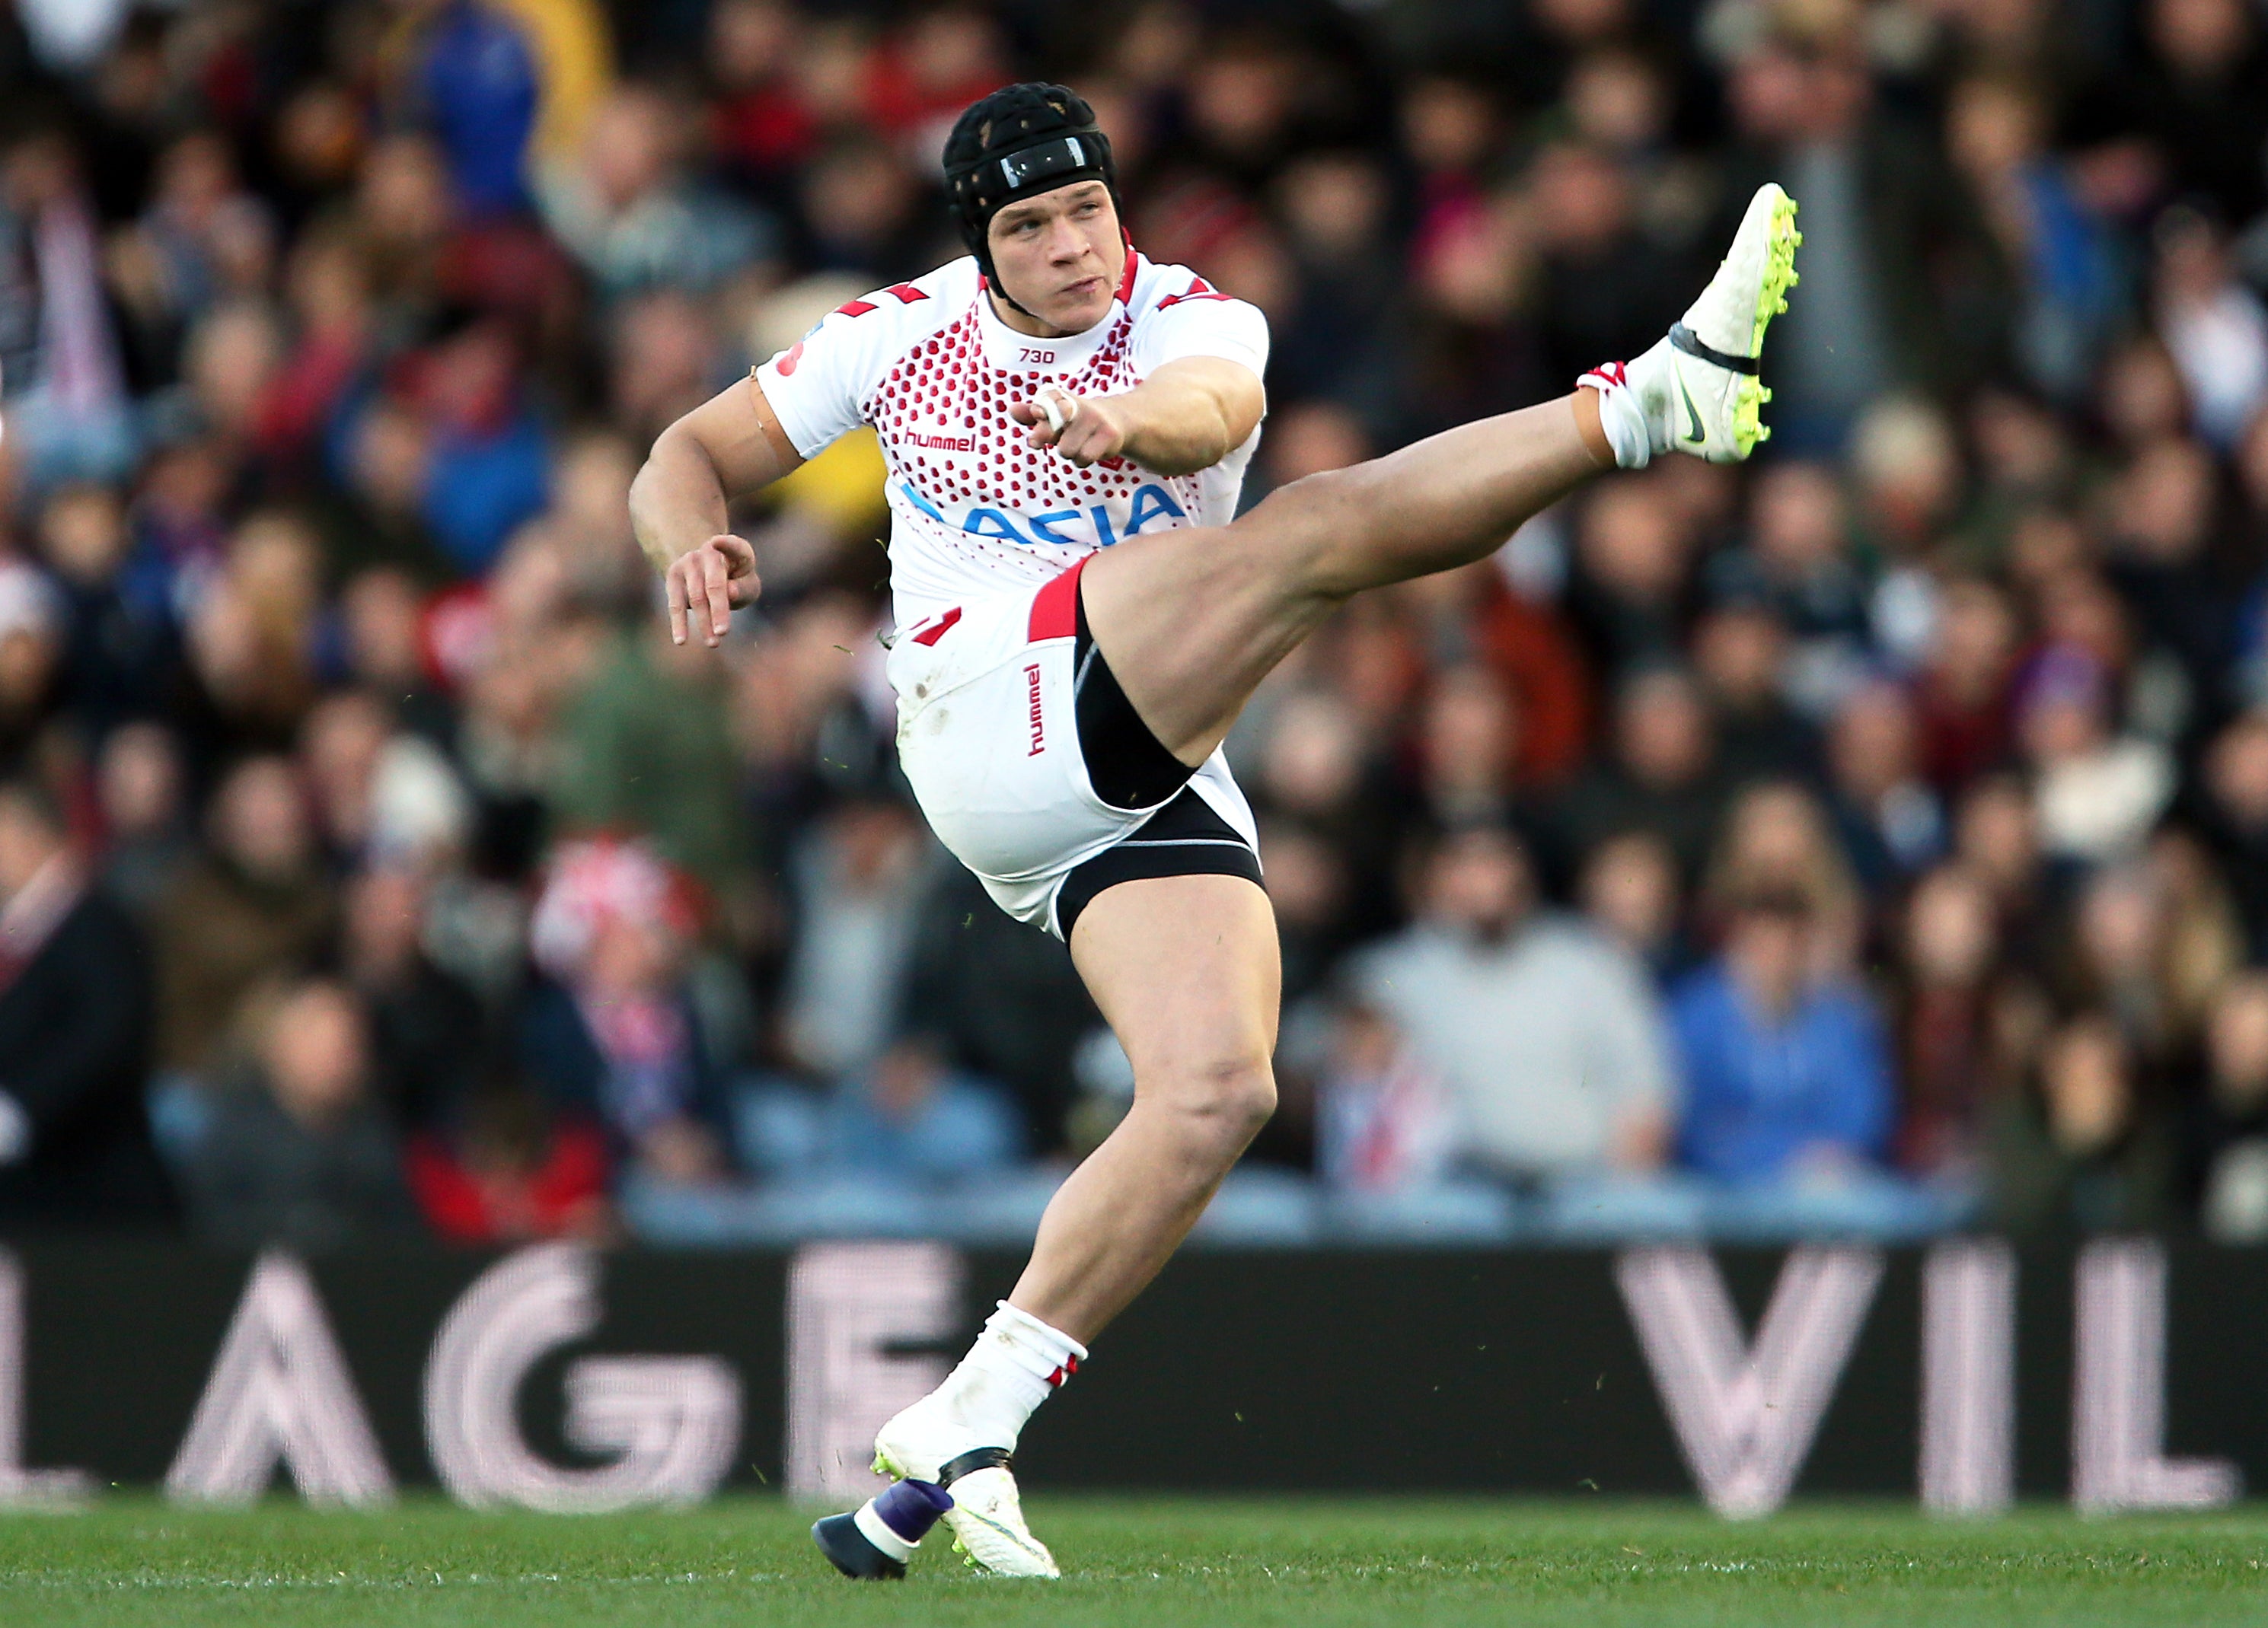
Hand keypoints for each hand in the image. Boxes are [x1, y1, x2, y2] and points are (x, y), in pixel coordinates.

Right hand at [664, 534, 759, 647]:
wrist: (706, 568)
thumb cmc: (736, 580)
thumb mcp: (748, 584)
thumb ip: (744, 588)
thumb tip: (730, 593)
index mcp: (736, 551)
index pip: (734, 546)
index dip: (726, 544)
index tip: (715, 541)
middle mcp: (709, 552)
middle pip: (714, 584)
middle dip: (718, 609)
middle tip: (723, 632)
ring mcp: (689, 562)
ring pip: (696, 597)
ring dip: (704, 622)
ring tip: (713, 643)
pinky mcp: (673, 575)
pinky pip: (676, 603)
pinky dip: (679, 623)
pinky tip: (681, 640)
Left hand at [1009, 387, 1128, 468]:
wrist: (1118, 420)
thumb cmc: (1077, 420)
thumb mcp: (1054, 415)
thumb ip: (1031, 415)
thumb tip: (1011, 409)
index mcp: (1062, 397)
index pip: (1048, 399)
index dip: (1039, 408)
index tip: (1037, 414)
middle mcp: (1079, 404)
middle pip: (1052, 430)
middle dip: (1049, 438)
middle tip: (1059, 437)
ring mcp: (1095, 418)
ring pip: (1066, 450)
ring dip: (1068, 452)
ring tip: (1077, 443)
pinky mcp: (1109, 434)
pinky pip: (1083, 458)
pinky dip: (1081, 460)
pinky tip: (1088, 450)